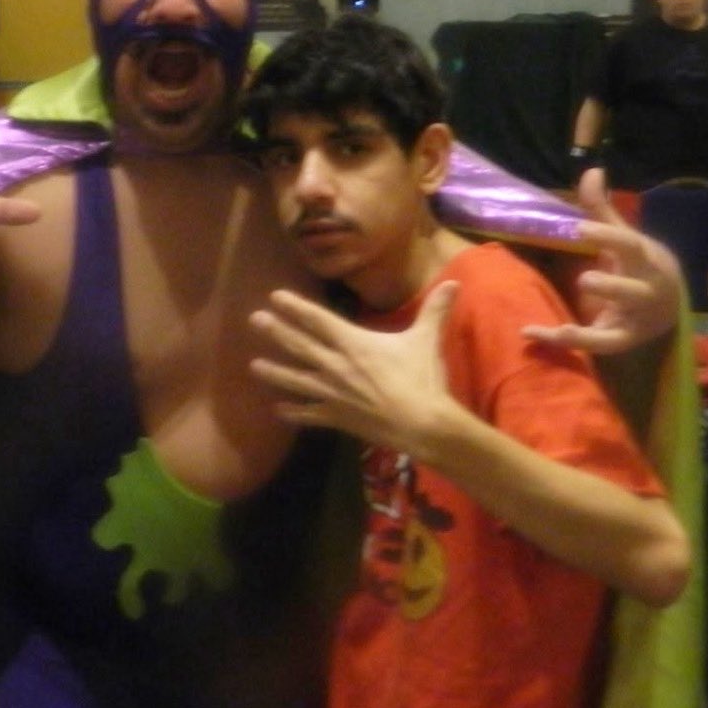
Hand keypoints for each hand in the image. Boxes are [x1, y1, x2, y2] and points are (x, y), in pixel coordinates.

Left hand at [249, 282, 460, 454]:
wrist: (423, 424)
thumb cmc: (422, 378)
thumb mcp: (427, 339)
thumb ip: (435, 309)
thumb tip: (454, 284)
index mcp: (354, 343)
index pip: (318, 320)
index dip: (295, 308)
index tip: (275, 297)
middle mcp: (337, 365)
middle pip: (300, 346)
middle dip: (276, 331)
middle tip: (253, 320)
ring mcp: (334, 393)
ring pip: (297, 379)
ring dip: (274, 372)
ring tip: (253, 366)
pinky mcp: (338, 418)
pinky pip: (311, 414)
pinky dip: (294, 412)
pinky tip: (277, 410)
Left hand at [522, 168, 681, 353]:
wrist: (671, 307)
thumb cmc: (641, 266)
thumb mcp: (626, 237)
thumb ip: (603, 210)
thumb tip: (592, 170)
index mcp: (648, 262)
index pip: (631, 247)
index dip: (608, 238)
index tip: (580, 229)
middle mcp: (647, 294)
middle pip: (633, 293)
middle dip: (613, 288)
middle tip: (585, 279)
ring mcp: (635, 322)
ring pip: (617, 332)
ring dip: (589, 334)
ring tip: (562, 330)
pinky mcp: (622, 341)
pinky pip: (595, 347)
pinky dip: (566, 343)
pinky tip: (533, 333)